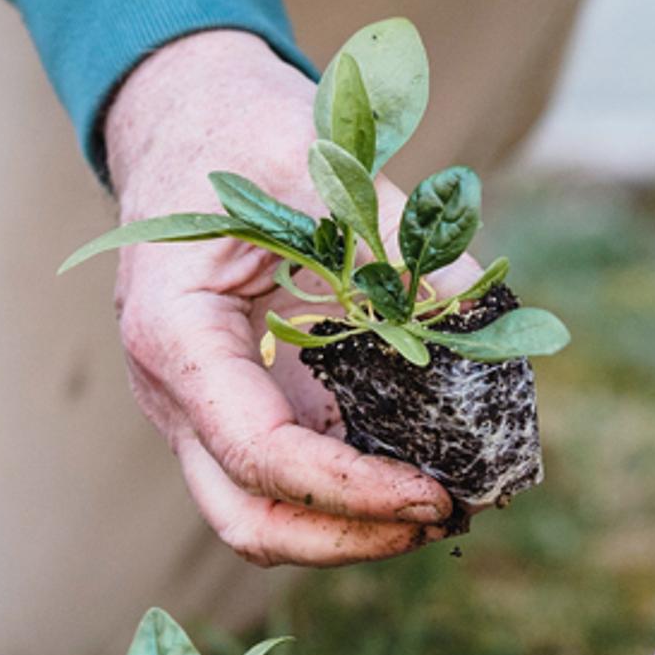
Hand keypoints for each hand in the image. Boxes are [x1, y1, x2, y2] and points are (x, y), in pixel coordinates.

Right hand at [96, 29, 456, 564]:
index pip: (258, 453)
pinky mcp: (231, 401)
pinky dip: (347, 490)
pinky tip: (417, 467)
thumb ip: (396, 238)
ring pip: (258, 512)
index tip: (437, 492)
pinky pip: (283, 473)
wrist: (183, 115)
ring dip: (349, 528)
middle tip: (445, 516)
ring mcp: (195, 404)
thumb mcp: (320, 165)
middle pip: (245, 517)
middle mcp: (172, 387)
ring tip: (443, 503)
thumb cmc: (240, 130)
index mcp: (175, 331)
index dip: (352, 491)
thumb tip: (482, 318)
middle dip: (348, 539)